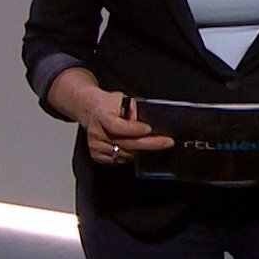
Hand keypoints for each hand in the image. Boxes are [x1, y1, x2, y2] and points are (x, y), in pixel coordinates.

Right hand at [48, 67, 173, 166]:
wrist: (91, 109)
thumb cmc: (110, 104)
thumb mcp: (123, 98)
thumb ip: (134, 109)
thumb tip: (149, 122)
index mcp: (102, 115)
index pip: (118, 126)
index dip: (134, 129)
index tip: (149, 129)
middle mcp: (96, 132)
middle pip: (126, 143)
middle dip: (150, 144)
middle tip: (167, 142)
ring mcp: (95, 145)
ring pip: (125, 154)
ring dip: (140, 150)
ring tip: (149, 142)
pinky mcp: (96, 155)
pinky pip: (118, 160)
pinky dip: (129, 156)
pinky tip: (134, 147)